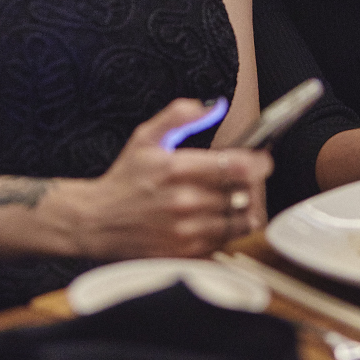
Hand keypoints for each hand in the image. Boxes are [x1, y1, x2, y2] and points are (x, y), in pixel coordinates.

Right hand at [74, 99, 271, 259]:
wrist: (96, 222)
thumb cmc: (125, 179)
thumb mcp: (146, 137)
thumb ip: (180, 115)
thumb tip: (213, 105)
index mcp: (176, 169)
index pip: (237, 166)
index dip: (259, 163)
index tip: (262, 160)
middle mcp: (184, 202)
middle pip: (244, 194)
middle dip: (253, 185)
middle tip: (248, 179)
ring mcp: (185, 231)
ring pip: (240, 221)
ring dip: (245, 209)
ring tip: (236, 199)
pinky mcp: (185, 254)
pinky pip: (226, 242)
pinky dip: (229, 231)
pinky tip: (219, 219)